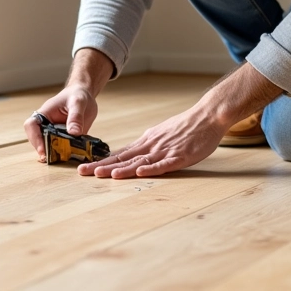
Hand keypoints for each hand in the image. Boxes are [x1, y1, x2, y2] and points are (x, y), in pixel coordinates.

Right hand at [23, 86, 98, 162]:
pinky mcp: (66, 139)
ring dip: (55, 153)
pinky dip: (66, 153)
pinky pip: (63, 148)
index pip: (31, 125)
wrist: (85, 95)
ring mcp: (56, 133)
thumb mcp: (78, 102)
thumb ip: (76, 116)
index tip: (42, 149)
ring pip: (50, 146)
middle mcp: (47, 125)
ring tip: (62, 158)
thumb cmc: (77, 95)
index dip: (34, 138)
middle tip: (52, 159)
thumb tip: (74, 133)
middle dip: (44, 150)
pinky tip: (72, 156)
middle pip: (39, 140)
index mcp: (45, 113)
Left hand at [77, 107, 226, 178]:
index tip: (86, 167)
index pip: (120, 154)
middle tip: (83, 172)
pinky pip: (164, 164)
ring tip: (104, 175)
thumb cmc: (187, 126)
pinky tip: (140, 172)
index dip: (102, 161)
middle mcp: (152, 145)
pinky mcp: (180, 156)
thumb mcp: (162, 133)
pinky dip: (151, 168)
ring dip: (121, 169)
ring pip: (139, 162)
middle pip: (124, 158)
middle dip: (102, 166)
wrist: (207, 116)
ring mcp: (165, 150)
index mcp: (147, 141)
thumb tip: (134, 153)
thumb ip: (148, 144)